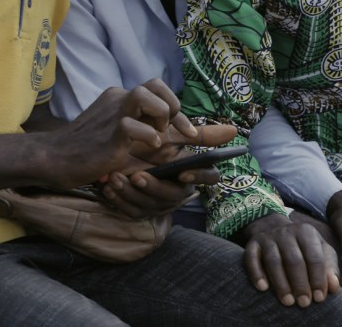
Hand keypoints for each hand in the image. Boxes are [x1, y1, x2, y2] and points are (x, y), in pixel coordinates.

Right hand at [47, 78, 197, 188]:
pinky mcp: (108, 133)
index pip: (156, 89)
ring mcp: (112, 114)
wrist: (54, 158)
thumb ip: (153, 135)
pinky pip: (132, 125)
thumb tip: (188, 137)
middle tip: (173, 131)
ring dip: (161, 115)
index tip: (188, 133)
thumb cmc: (90, 152)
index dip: (176, 107)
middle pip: (154, 84)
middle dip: (173, 106)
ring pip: (145, 94)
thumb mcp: (126, 141)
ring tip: (157, 136)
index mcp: (121, 100)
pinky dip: (148, 136)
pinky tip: (148, 147)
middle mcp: (118, 100)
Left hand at [99, 124, 236, 217]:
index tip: (181, 172)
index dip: (197, 177)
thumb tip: (234, 130)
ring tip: (115, 176)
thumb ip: (201, 135)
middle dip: (153, 187)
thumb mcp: (171, 137)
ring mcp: (156, 204)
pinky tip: (107, 188)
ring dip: (130, 192)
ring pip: (147, 206)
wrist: (118, 156)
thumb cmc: (150, 145)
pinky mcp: (137, 210)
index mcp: (190, 175)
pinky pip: (129, 211)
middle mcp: (176, 193)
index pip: (208, 179)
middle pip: (171, 197)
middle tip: (137, 174)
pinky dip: (118, 200)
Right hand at [241, 213, 340, 307]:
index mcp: (306, 232)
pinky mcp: (252, 244)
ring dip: (280, 283)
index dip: (318, 279)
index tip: (319, 298)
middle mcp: (285, 232)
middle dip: (299, 284)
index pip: (314, 257)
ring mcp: (267, 237)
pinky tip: (263, 288)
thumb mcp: (321, 251)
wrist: (275, 228)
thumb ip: (330, 268)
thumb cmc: (304, 247)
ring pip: (273, 261)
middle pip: (293, 260)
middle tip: (304, 303)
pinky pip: (251, 258)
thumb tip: (334, 287)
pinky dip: (256, 273)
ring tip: (288, 302)